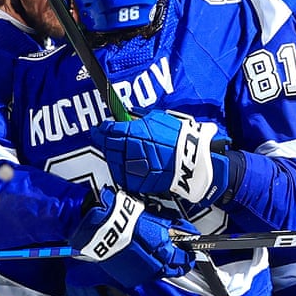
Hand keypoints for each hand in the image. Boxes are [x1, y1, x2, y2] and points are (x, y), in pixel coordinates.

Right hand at [70, 189, 193, 287]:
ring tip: (164, 258)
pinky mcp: (130, 278)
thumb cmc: (128, 222)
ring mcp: (143, 275)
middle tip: (183, 258)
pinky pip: (145, 276)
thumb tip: (188, 231)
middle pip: (175, 270)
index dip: (190, 254)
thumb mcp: (158, 220)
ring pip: (161, 274)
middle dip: (180, 264)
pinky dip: (149, 270)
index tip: (192, 251)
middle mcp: (156, 267)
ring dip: (165, 267)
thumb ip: (176, 228)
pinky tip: (148, 262)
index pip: (185, 258)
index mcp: (165, 253)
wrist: (103, 230)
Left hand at [95, 111, 228, 204]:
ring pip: (113, 162)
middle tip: (111, 139)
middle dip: (107, 142)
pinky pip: (124, 175)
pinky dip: (126, 170)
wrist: (194, 160)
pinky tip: (134, 165)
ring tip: (126, 153)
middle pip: (107, 146)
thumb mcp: (158, 118)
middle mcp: (126, 150)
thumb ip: (138, 117)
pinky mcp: (137, 182)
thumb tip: (127, 113)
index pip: (106, 130)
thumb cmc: (180, 137)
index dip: (102, 129)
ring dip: (116, 156)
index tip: (101, 128)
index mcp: (130, 132)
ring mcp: (130, 167)